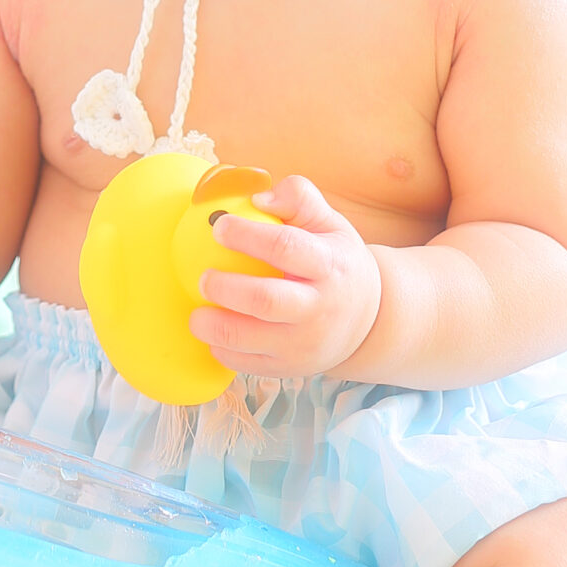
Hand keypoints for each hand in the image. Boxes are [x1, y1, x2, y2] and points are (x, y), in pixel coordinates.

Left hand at [187, 174, 381, 378]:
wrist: (369, 321)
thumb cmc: (336, 263)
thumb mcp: (330, 224)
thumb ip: (298, 198)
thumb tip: (258, 199)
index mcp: (329, 265)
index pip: (286, 248)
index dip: (247, 235)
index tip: (219, 226)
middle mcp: (319, 308)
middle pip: (266, 300)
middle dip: (226, 288)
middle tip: (203, 276)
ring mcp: (305, 343)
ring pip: (251, 339)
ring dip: (214, 327)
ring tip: (197, 314)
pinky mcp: (290, 368)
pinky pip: (247, 364)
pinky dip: (222, 351)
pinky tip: (212, 334)